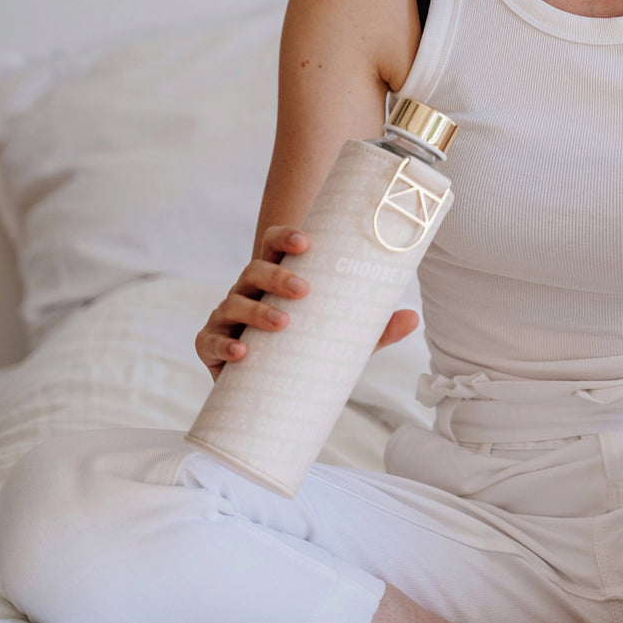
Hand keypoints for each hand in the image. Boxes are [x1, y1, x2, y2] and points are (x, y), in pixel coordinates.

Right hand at [195, 224, 420, 380]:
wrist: (269, 385)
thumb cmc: (307, 346)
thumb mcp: (344, 336)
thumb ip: (375, 329)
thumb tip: (412, 318)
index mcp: (275, 277)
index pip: (273, 244)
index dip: (285, 236)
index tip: (308, 241)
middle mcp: (247, 291)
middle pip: (254, 270)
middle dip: (277, 276)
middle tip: (306, 290)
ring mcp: (226, 317)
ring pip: (232, 302)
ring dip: (256, 309)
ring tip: (283, 322)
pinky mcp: (212, 347)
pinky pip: (209, 341)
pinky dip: (223, 345)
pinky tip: (243, 351)